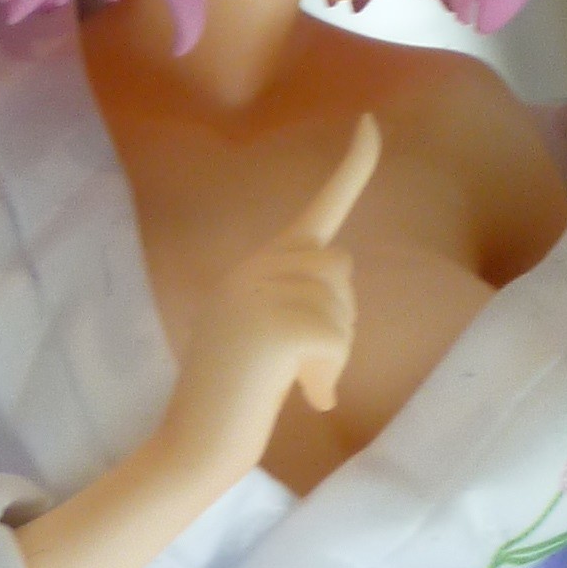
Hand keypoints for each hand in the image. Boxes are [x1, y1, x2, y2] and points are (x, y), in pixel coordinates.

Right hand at [157, 116, 381, 497]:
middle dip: (339, 319)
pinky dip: (329, 374)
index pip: (318, 209)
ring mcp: (257, 293)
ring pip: (338, 304)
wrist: (195, 443)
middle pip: (339, 267)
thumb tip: (338, 270)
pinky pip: (334, 337)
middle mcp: (254, 269)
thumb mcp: (267, 338)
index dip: (352, 168)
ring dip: (333, 354)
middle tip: (308, 367)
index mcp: (254, 269)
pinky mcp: (271, 324)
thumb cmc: (235, 400)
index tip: (371, 125)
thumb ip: (298, 300)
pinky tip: (304, 398)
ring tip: (296, 382)